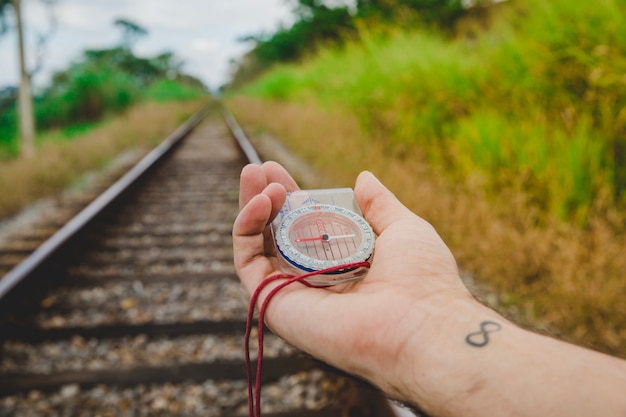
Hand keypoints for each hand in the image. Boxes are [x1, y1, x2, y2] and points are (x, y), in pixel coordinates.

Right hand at [233, 161, 474, 397]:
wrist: (421, 325)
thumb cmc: (422, 281)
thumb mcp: (403, 229)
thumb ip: (379, 205)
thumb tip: (362, 178)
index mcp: (341, 264)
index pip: (304, 225)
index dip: (290, 197)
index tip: (277, 169)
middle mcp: (313, 279)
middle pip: (275, 234)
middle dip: (262, 198)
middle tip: (257, 168)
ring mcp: (291, 292)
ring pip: (256, 246)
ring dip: (251, 207)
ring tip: (259, 178)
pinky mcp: (274, 304)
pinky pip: (247, 264)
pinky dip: (245, 229)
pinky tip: (260, 203)